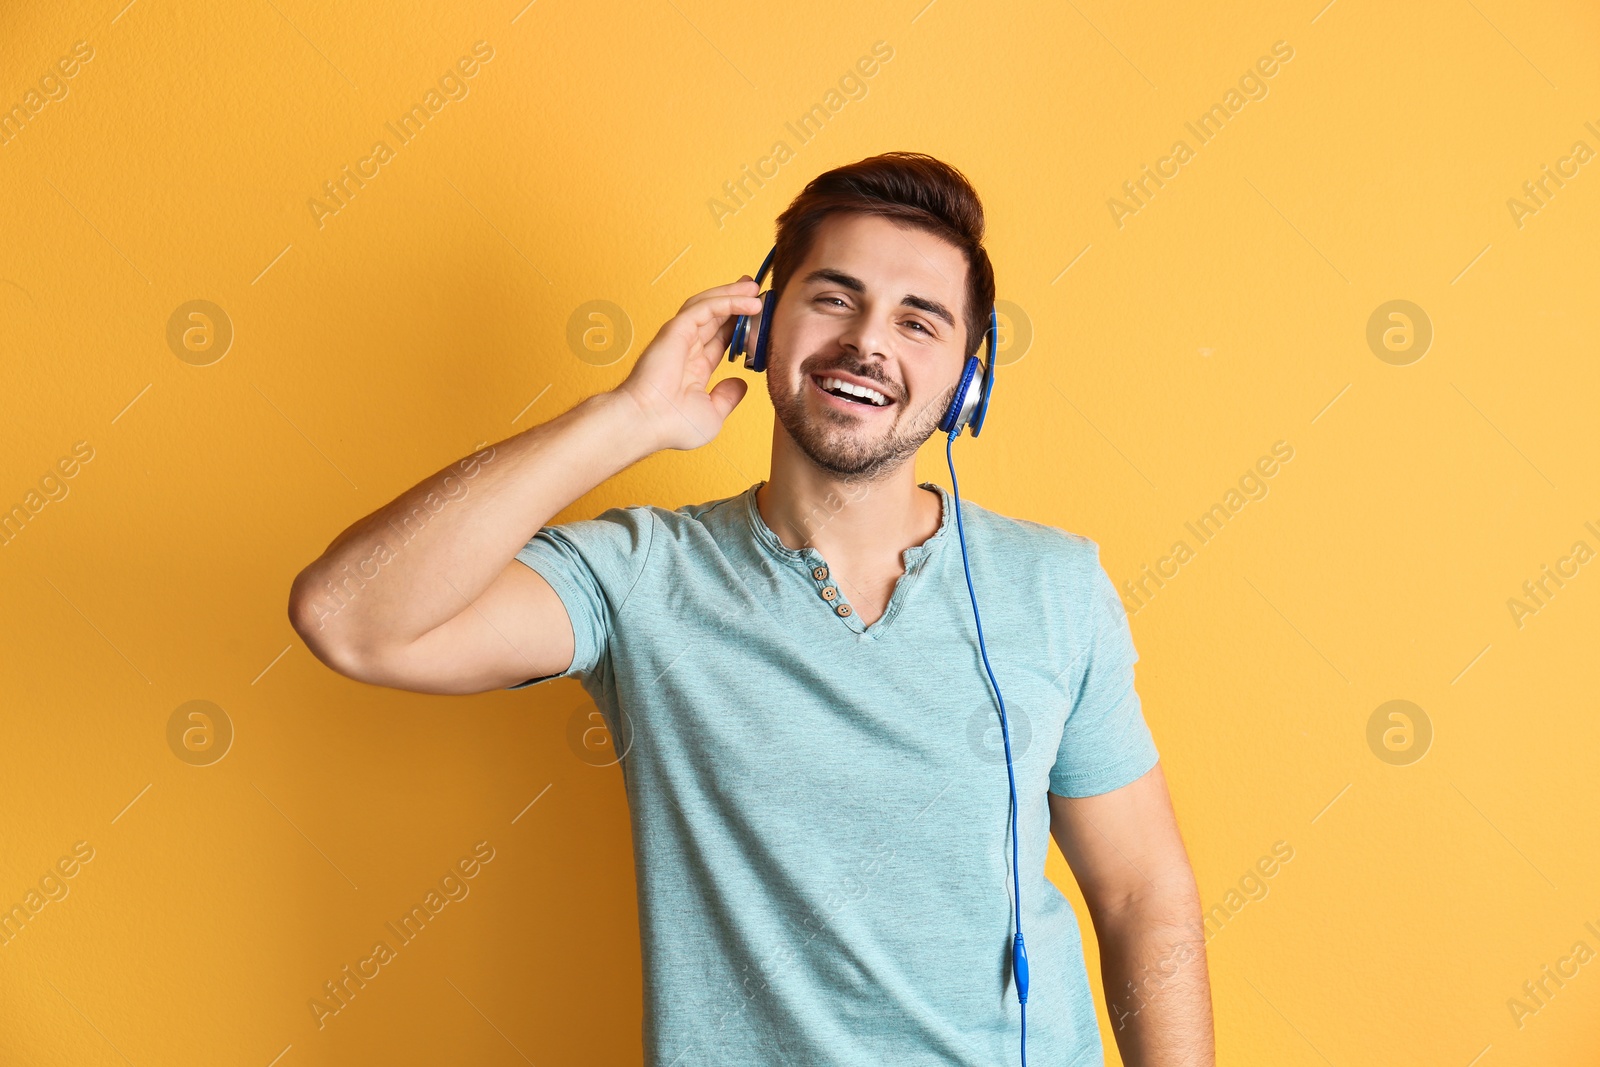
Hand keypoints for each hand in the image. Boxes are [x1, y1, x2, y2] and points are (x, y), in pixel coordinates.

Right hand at [613, 278, 764, 451]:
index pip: (719, 339)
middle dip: (735, 301)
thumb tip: (740, 384)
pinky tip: (748, 301)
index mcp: (693, 368)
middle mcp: (686, 350)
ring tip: (754, 288)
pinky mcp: (677, 330)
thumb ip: (727, 397)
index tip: (756, 318)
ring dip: (732, 294)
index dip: (737, 326)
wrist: (648, 423)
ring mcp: (680, 338)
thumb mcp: (712, 413)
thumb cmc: (671, 425)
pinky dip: (728, 301)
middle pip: (715, 317)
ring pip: (709, 306)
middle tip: (755, 290)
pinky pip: (705, 308)